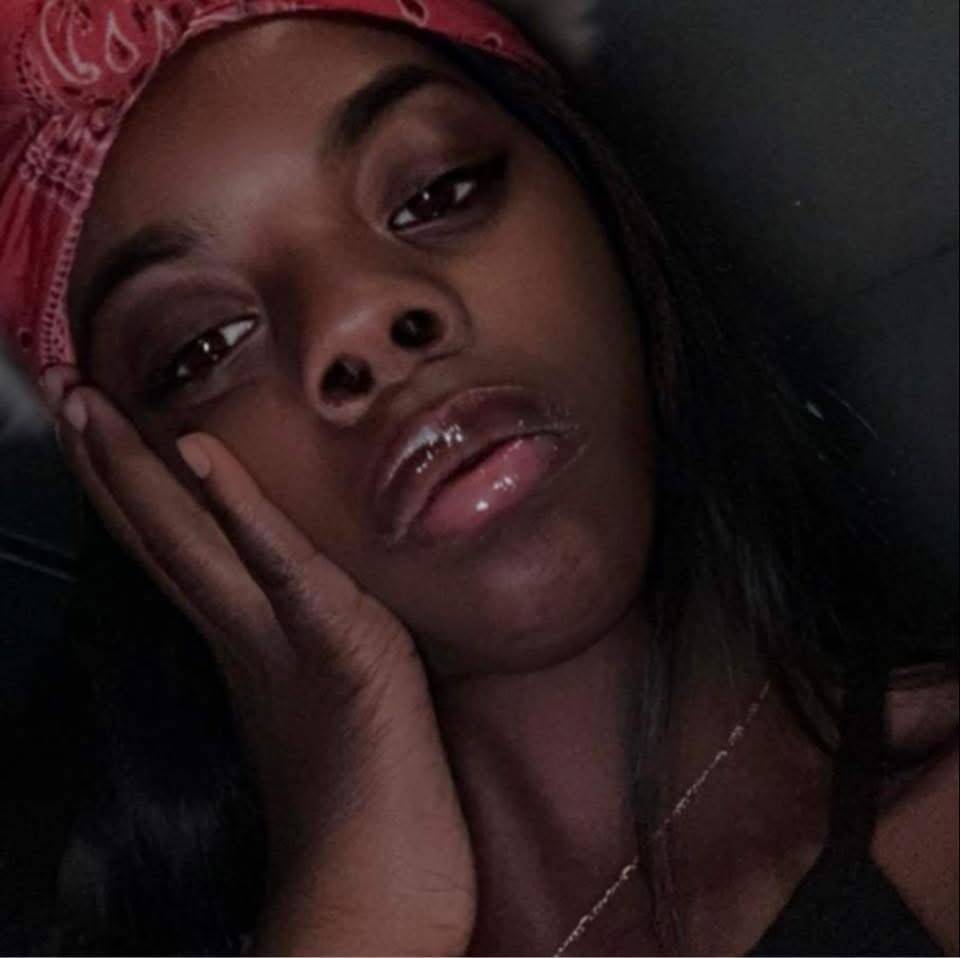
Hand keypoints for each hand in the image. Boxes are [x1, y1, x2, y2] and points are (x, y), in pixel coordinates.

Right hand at [44, 367, 475, 955]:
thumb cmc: (362, 812)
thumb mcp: (321, 705)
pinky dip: (240, 514)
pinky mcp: (339, 654)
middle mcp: (251, 640)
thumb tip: (277, 614)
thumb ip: (292, 656)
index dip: (135, 493)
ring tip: (92, 406)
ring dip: (147, 474)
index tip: (99, 434)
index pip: (180, 552)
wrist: (379, 902)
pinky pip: (283, 572)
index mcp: (249, 646)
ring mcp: (285, 647)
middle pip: (170, 538)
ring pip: (201, 546)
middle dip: (116, 466)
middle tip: (65, 393)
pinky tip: (199, 459)